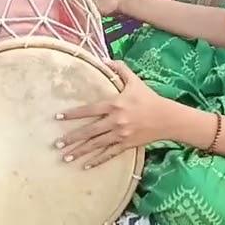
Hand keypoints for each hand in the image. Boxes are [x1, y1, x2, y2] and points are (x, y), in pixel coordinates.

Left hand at [55, 60, 172, 168]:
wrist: (167, 118)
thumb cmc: (148, 98)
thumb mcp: (134, 80)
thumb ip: (119, 69)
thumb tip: (104, 58)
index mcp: (115, 104)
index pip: (90, 110)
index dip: (73, 114)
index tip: (58, 117)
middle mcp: (116, 121)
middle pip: (90, 131)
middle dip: (72, 138)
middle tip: (57, 144)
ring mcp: (121, 135)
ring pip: (96, 145)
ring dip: (80, 152)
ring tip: (65, 157)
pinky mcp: (127, 145)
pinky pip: (109, 154)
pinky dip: (97, 161)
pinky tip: (85, 166)